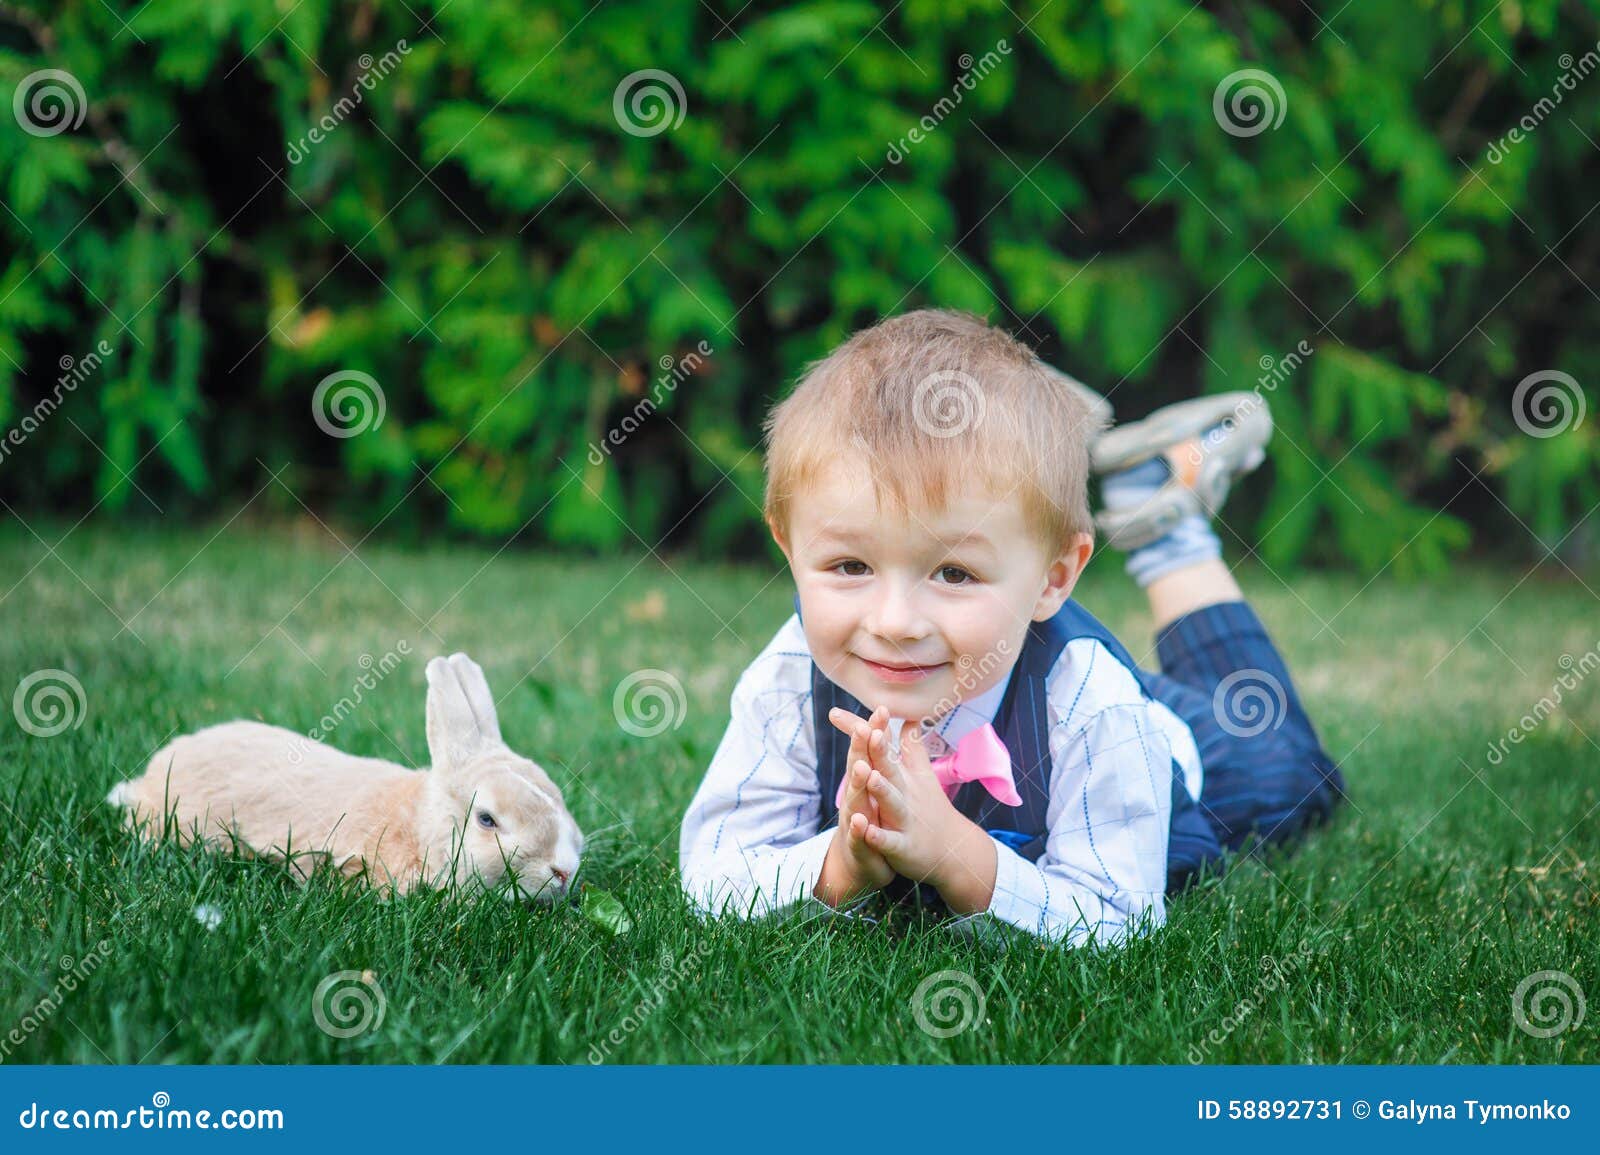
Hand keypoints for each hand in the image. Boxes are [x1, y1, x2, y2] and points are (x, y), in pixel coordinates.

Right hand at [813, 706, 893, 904]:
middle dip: (860, 750)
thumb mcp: (880, 787)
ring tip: (863, 769)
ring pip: (856, 802)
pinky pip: (859, 839)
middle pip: (857, 771)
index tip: (882, 709)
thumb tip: (891, 726)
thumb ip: (886, 756)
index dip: (874, 731)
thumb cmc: (874, 821)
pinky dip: (860, 831)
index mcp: (865, 783)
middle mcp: (857, 799)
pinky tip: (861, 822)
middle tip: (865, 728)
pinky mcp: (860, 848)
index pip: (868, 752)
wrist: (859, 865)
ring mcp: (856, 823)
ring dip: (858, 786)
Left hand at [856, 722, 997, 914]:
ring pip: (892, 803)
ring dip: (881, 790)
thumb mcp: (922, 774)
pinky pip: (890, 842)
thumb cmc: (931, 807)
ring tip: (869, 775)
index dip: (864, 731)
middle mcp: (905, 793)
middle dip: (879, 751)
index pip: (881, 748)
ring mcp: (905, 820)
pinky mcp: (905, 847)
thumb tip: (909, 714)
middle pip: (890, 769)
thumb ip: (912, 745)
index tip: (837, 712)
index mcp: (904, 775)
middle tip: (867, 730)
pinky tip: (866, 831)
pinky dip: (879, 837)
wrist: (954, 849)